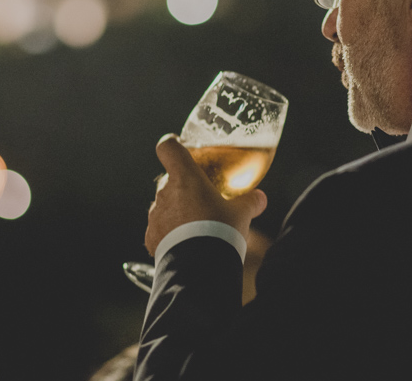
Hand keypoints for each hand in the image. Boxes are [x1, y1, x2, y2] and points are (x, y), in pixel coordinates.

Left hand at [144, 134, 266, 255]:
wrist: (200, 266)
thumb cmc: (220, 231)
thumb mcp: (241, 214)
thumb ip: (250, 201)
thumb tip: (260, 198)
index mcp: (185, 177)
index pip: (168, 147)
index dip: (172, 145)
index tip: (177, 147)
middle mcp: (165, 192)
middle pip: (169, 180)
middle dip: (183, 188)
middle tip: (201, 199)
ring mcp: (156, 215)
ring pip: (164, 205)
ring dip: (177, 211)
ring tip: (196, 226)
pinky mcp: (151, 236)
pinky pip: (159, 229)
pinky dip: (169, 233)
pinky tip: (185, 243)